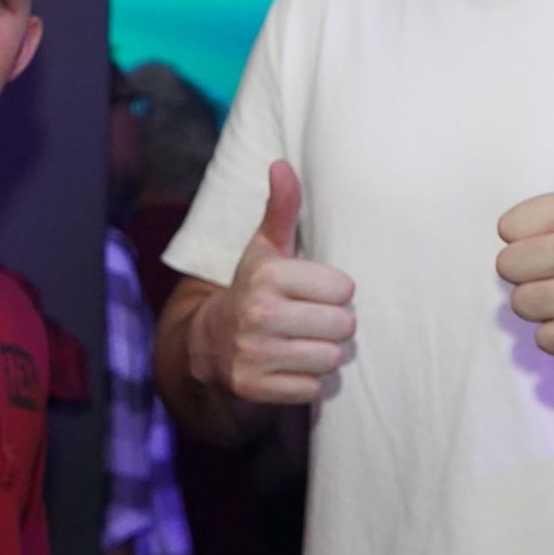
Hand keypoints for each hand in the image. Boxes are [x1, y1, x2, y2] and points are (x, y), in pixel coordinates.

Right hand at [192, 161, 355, 405]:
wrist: (208, 344)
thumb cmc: (253, 289)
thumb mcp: (265, 248)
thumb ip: (282, 209)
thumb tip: (281, 164)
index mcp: (268, 274)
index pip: (345, 289)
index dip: (335, 292)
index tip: (312, 293)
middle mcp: (258, 313)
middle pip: (343, 326)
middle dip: (334, 326)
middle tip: (311, 321)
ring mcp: (254, 353)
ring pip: (332, 359)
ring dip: (325, 355)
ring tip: (304, 344)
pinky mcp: (254, 387)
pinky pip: (314, 390)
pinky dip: (309, 383)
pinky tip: (291, 367)